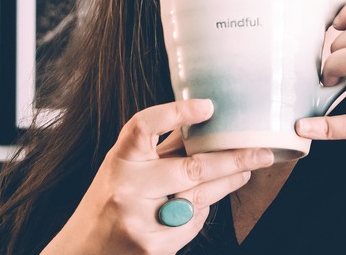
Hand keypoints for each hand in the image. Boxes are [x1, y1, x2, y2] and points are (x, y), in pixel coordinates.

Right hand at [42, 100, 273, 254]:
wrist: (82, 252)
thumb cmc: (111, 199)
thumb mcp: (125, 165)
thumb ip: (158, 147)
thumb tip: (205, 118)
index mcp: (120, 158)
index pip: (143, 126)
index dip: (175, 113)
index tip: (208, 106)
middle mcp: (127, 186)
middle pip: (191, 168)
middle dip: (233, 159)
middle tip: (262, 152)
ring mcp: (140, 219)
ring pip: (200, 197)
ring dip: (229, 181)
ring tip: (249, 168)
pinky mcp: (153, 247)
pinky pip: (193, 223)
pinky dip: (202, 211)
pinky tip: (203, 203)